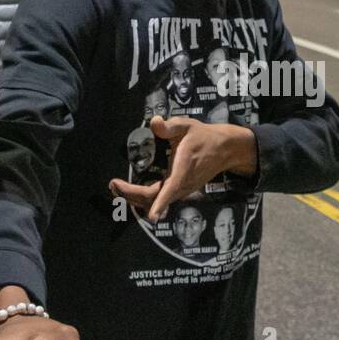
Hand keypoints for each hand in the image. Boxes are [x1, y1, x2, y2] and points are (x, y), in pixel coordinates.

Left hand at [108, 116, 256, 222]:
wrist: (224, 149)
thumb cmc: (203, 136)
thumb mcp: (187, 126)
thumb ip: (169, 126)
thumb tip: (154, 122)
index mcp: (183, 169)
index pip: (171, 188)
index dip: (161, 203)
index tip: (152, 217)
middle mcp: (182, 184)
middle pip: (155, 198)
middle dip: (132, 195)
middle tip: (114, 184)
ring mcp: (182, 190)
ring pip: (156, 201)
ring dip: (135, 197)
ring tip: (117, 187)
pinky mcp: (180, 191)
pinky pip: (159, 199)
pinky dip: (143, 197)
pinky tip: (130, 190)